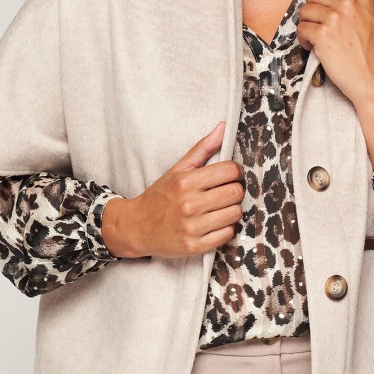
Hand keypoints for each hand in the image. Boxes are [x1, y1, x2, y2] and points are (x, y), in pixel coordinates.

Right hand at [101, 121, 244, 258]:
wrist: (136, 227)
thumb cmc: (159, 196)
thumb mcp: (177, 169)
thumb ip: (202, 149)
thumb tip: (223, 127)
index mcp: (186, 182)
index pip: (230, 171)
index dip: (234, 172)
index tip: (228, 176)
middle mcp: (190, 204)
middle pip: (236, 192)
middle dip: (234, 190)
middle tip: (224, 192)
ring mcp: (193, 227)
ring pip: (235, 213)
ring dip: (231, 210)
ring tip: (218, 208)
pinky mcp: (195, 246)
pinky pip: (227, 234)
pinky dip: (225, 228)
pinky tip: (213, 223)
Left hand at [297, 0, 373, 106]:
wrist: (373, 78)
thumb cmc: (371, 53)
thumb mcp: (368, 18)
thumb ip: (351, 3)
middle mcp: (349, 3)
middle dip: (311, 10)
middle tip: (317, 25)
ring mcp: (335, 18)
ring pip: (305, 11)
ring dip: (306, 25)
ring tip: (316, 39)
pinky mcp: (323, 35)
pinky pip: (302, 29)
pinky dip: (303, 39)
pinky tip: (312, 47)